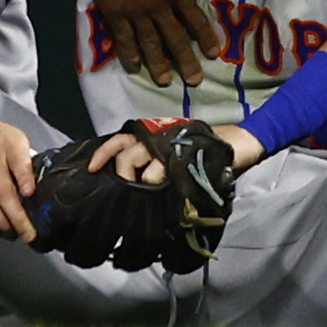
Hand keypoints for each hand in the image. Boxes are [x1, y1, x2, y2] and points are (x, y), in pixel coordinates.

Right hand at [0, 108, 37, 240]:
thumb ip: (25, 160)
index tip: (31, 194)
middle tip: (28, 234)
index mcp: (9, 145)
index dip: (26, 179)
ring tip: (12, 235)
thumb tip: (35, 187)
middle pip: (4, 193)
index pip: (19, 162)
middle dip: (18, 218)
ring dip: (1, 225)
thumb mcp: (13, 137)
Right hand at [86, 0, 231, 86]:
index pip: (194, 19)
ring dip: (158, 63)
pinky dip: (128, 53)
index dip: (204, 37)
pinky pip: (122, 37)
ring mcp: (135, 12)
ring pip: (149, 43)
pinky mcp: (114, 12)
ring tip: (164, 80)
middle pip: (174, 38)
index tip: (213, 54)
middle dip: (185, 60)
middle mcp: (157, 7)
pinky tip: (134, 66)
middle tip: (194, 80)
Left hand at [86, 124, 262, 181]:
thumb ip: (153, 165)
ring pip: (142, 159)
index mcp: (152, 135)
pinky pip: (163, 167)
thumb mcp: (174, 156)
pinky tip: (167, 187)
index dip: (103, 153)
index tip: (91, 169)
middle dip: (121, 173)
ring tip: (150, 191)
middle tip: (125, 189)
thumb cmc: (203, 151)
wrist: (236, 143)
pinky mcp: (184, 153)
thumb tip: (131, 187)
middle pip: (126, 152)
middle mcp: (157, 136)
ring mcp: (170, 143)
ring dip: (142, 179)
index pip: (119, 140)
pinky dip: (160, 179)